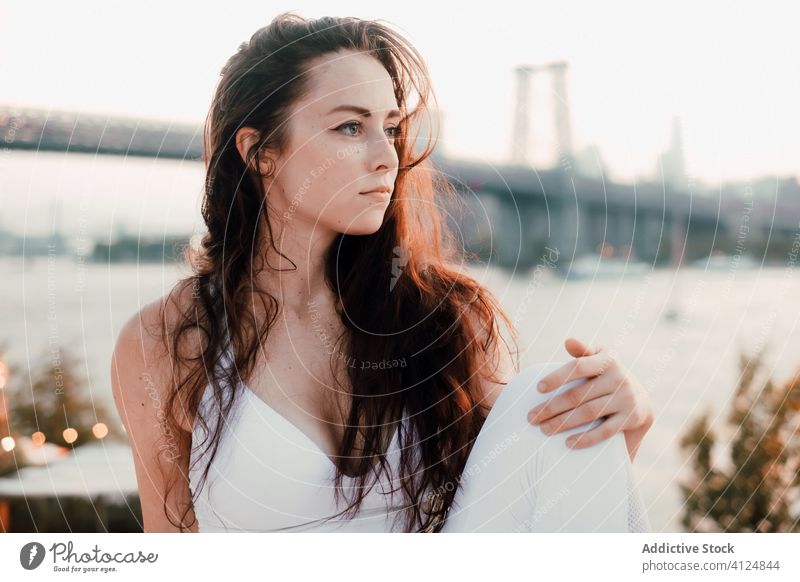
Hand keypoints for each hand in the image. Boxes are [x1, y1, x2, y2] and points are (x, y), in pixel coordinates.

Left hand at [527, 338, 653, 460]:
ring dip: (563, 423)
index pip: (578, 367)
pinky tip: (568, 443)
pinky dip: (586, 438)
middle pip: (578, 395)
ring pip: (589, 413)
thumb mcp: (599, 360)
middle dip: (552, 407)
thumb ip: (583, 351)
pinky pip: (606, 431)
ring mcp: (627, 398)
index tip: (538, 388)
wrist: (641, 402)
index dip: (557, 377)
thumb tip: (568, 341)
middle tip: (532, 417)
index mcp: (607, 361)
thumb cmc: (608, 378)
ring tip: (544, 429)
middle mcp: (619, 378)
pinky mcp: (632, 418)